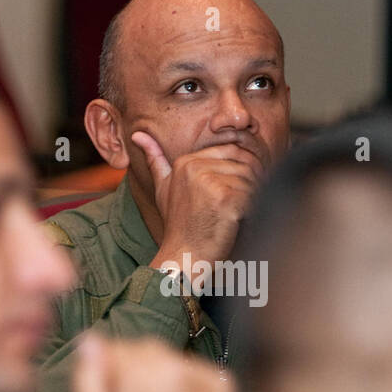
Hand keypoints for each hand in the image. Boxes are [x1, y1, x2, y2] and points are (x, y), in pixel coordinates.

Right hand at [72, 333, 236, 391]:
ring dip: (162, 375)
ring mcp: (203, 375)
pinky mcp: (224, 386)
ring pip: (171, 359)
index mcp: (141, 374)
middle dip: (136, 370)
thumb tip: (88, 342)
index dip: (107, 372)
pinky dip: (187, 384)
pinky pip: (195, 371)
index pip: (114, 349)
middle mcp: (175, 366)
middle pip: (145, 350)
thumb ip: (89, 380)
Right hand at [132, 130, 258, 288]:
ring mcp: (210, 182)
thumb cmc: (179, 226)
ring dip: (253, 195)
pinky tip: (241, 221)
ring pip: (251, 177)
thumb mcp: (163, 189)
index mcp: (185, 162)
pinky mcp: (226, 198)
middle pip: (244, 162)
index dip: (242, 170)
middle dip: (251, 181)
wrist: (184, 257)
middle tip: (244, 202)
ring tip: (239, 213)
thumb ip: (155, 159)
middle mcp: (195, 167)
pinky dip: (254, 207)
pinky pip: (253, 193)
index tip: (238, 191)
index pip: (231, 150)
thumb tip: (137, 134)